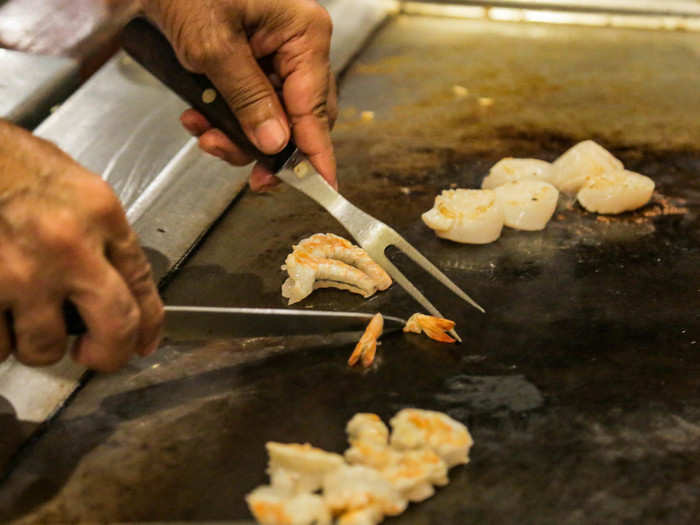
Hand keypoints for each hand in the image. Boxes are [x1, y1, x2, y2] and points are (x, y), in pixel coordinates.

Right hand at [0, 120, 163, 371]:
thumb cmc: (8, 162)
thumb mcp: (73, 185)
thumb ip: (100, 232)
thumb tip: (115, 280)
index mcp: (99, 214)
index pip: (141, 280)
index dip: (148, 322)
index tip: (142, 340)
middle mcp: (68, 247)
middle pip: (113, 326)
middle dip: (109, 354)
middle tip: (94, 355)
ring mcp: (20, 273)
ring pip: (44, 346)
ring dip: (37, 343)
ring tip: (26, 320)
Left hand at [140, 0, 337, 191]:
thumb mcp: (213, 48)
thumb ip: (248, 100)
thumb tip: (275, 143)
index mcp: (303, 36)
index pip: (316, 109)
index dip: (316, 154)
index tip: (322, 187)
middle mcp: (297, 47)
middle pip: (298, 120)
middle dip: (265, 148)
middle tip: (245, 172)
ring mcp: (276, 56)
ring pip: (272, 119)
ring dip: (236, 135)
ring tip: (203, 132)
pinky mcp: (253, 63)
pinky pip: (251, 105)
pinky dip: (225, 119)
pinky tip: (198, 115)